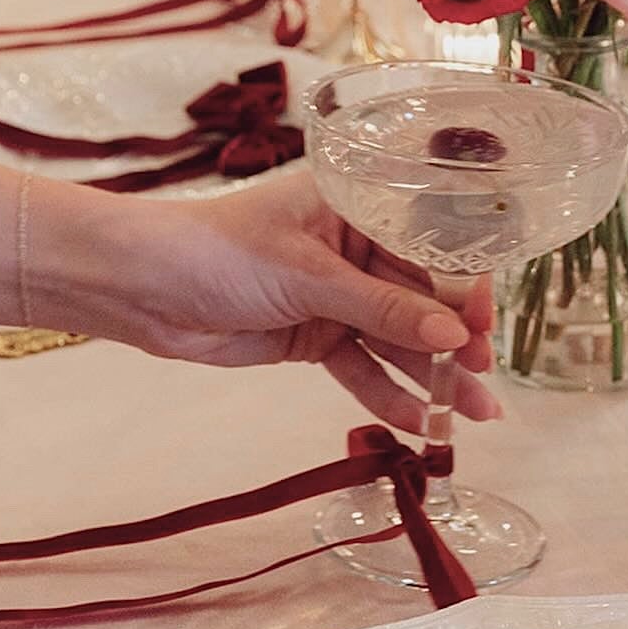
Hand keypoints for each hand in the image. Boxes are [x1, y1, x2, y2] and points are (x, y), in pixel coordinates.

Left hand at [87, 165, 500, 432]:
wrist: (142, 289)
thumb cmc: (219, 252)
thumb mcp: (307, 275)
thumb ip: (381, 308)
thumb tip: (452, 337)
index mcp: (357, 207)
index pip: (428, 245)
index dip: (461, 287)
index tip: (483, 325)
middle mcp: (354, 248)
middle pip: (420, 298)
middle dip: (454, 341)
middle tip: (485, 379)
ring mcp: (336, 296)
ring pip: (395, 339)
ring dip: (432, 376)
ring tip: (473, 415)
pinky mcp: (314, 336)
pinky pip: (360, 367)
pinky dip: (386, 394)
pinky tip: (419, 422)